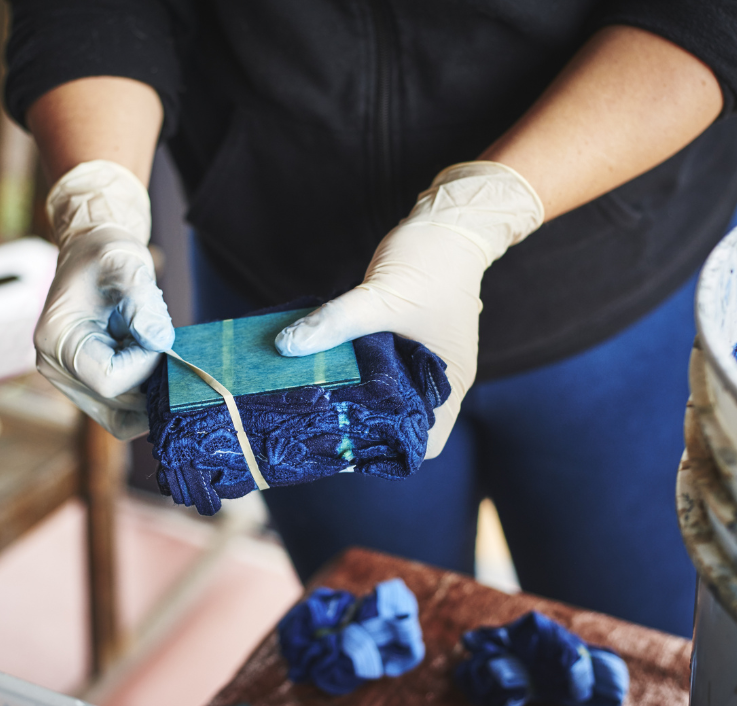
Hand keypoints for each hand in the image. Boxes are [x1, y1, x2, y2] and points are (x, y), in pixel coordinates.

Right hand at [35, 160, 174, 439]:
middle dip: (150, 383)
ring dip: (148, 392)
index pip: (108, 380)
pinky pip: (119, 409)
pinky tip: (151, 363)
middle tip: (165, 348)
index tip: (157, 337)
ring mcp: (67, 381)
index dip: (143, 366)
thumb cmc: (106, 255)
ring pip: (119, 416)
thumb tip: (159, 341)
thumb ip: (143, 303)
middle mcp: (54, 367)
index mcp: (56, 339)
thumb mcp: (126, 267)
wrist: (93, 253)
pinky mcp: (84, 385)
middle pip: (115, 405)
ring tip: (154, 353)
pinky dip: (143, 394)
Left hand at [275, 162, 543, 458]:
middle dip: (359, 429)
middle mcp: (436, 381)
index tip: (344, 446)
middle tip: (315, 428)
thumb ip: (337, 322)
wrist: (449, 221)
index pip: (423, 443)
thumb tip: (286, 346)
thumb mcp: (382, 296)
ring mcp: (419, 362)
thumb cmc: (431, 263)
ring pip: (383, 398)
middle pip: (398, 424)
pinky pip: (374, 370)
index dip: (387, 452)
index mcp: (450, 383)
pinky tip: (318, 371)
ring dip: (351, 400)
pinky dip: (350, 373)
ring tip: (311, 405)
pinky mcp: (401, 343)